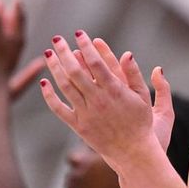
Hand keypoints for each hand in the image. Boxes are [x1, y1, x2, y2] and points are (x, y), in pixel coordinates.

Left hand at [39, 31, 171, 169]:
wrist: (133, 153)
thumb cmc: (141, 124)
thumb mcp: (143, 98)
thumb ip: (134, 75)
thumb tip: (127, 53)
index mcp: (115, 91)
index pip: (97, 62)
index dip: (87, 46)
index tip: (80, 34)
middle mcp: (99, 101)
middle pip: (76, 71)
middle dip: (65, 52)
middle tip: (57, 38)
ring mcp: (87, 114)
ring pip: (66, 86)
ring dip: (55, 68)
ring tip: (48, 54)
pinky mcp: (79, 127)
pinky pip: (60, 109)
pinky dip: (50, 96)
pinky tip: (45, 83)